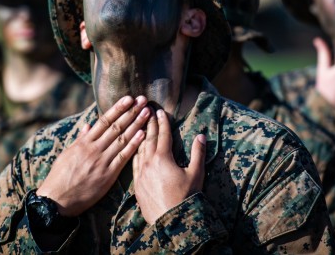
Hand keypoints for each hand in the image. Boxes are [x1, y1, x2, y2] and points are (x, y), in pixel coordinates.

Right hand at [37, 95, 150, 215]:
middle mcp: (94, 149)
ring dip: (136, 125)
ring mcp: (102, 161)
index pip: (104, 121)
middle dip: (131, 112)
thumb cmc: (60, 177)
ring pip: (122, 139)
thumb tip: (88, 125)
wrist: (57, 200)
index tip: (128, 98)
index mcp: (84, 142)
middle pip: (116, 127)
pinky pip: (123, 157)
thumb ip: (80, 139)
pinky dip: (133, 145)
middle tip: (143, 100)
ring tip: (147, 113)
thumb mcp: (67, 154)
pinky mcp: (108, 175)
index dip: (118, 108)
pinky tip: (142, 135)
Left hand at [132, 109, 205, 224]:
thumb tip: (201, 136)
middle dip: (149, 124)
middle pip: (148, 139)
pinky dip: (135, 154)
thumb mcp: (196, 174)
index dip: (162, 122)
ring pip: (138, 150)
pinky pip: (133, 164)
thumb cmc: (186, 198)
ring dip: (140, 137)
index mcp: (163, 158)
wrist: (172, 222)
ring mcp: (140, 174)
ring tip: (140, 127)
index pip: (162, 135)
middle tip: (146, 112)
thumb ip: (198, 153)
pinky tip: (135, 151)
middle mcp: (148, 163)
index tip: (160, 111)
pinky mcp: (136, 185)